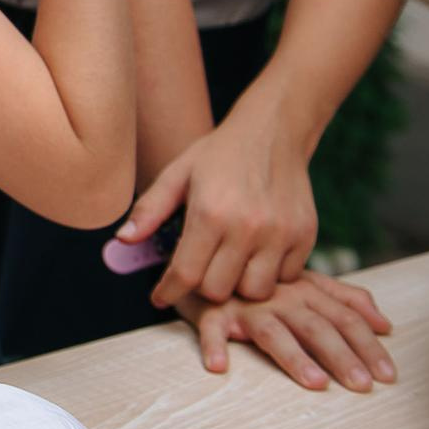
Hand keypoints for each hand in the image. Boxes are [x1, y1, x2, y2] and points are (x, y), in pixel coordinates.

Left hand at [116, 89, 317, 308]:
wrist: (273, 131)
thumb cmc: (219, 154)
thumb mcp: (177, 174)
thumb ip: (149, 209)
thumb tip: (123, 239)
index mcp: (210, 212)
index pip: (186, 274)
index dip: (169, 292)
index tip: (161, 297)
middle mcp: (247, 227)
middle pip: (219, 290)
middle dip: (202, 285)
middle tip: (199, 268)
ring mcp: (280, 234)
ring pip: (254, 292)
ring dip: (238, 283)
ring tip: (229, 262)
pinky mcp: (305, 236)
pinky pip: (285, 278)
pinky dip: (269, 273)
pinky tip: (257, 252)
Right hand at [178, 272, 395, 391]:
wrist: (206, 259)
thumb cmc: (261, 280)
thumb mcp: (305, 282)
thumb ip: (345, 300)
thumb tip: (385, 324)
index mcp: (307, 290)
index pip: (346, 318)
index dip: (369, 345)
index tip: (389, 375)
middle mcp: (281, 296)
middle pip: (317, 328)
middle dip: (342, 356)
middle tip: (362, 386)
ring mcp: (247, 305)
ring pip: (273, 332)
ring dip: (294, 357)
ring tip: (315, 382)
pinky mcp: (213, 311)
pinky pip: (212, 328)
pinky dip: (214, 344)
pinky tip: (218, 366)